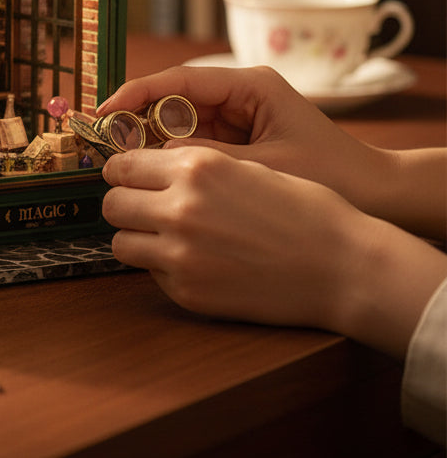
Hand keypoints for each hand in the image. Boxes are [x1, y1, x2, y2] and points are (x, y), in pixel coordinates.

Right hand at [97, 65, 385, 223]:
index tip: (104, 111)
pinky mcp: (238, 139)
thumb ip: (212, 158)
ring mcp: (238, 116)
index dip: (136, 93)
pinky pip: (193, 142)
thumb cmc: (334, 175)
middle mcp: (240, 94)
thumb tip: (159, 156)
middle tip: (102, 139)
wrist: (378, 196)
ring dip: (149, 138)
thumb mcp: (268, 165)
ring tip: (118, 158)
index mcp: (251, 85)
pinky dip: (171, 155)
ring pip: (179, 121)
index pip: (179, 81)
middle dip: (136, 116)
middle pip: (173, 97)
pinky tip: (150, 172)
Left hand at [101, 144, 446, 357]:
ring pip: (121, 243)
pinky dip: (164, 268)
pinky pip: (151, 274)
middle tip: (145, 206)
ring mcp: (181, 255)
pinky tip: (196, 262)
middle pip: (112, 203)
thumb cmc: (304, 209)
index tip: (129, 175)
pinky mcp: (188, 292)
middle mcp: (180, 208)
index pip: (123, 164)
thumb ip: (192, 165)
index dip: (123, 170)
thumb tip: (148, 165)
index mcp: (196, 167)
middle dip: (125, 203)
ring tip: (165, 236)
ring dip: (137, 237)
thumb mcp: (246, 165)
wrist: (344, 266)